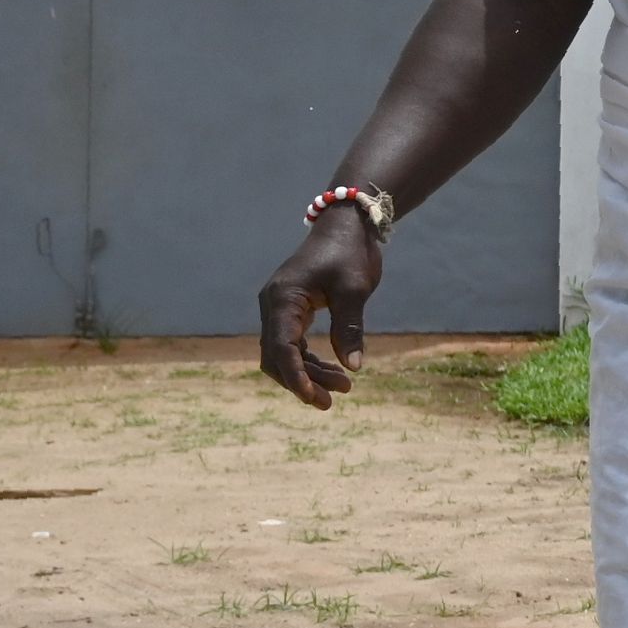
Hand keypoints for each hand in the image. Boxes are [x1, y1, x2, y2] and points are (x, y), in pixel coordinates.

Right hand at [257, 214, 381, 410]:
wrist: (347, 226)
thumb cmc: (350, 253)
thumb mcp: (354, 290)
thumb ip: (349, 327)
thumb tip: (354, 366)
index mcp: (282, 298)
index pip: (281, 347)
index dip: (295, 376)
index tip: (312, 398)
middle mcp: (273, 305)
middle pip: (276, 356)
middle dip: (301, 380)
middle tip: (331, 401)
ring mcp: (280, 308)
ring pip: (284, 352)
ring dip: (308, 372)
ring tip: (342, 388)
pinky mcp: (291, 310)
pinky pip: (292, 343)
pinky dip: (309, 360)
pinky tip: (334, 371)